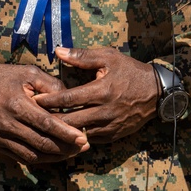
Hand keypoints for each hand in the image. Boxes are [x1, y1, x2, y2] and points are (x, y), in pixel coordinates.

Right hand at [0, 63, 88, 163]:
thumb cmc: (4, 78)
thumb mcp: (28, 73)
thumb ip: (51, 85)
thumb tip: (69, 99)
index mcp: (17, 105)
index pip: (46, 123)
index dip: (65, 133)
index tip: (82, 137)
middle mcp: (8, 124)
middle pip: (41, 142)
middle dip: (65, 147)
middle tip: (84, 146)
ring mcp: (1, 137)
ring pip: (33, 154)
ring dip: (55, 156)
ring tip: (73, 152)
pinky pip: (22, 157)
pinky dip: (40, 159)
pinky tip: (55, 155)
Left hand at [34, 47, 158, 143]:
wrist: (157, 92)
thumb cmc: (130, 71)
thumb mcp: (109, 57)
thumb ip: (83, 56)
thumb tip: (58, 52)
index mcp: (101, 91)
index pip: (68, 99)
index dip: (48, 100)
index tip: (33, 99)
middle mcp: (104, 111)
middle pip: (69, 121)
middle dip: (50, 120)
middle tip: (33, 116)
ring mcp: (109, 126)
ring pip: (77, 134)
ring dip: (62, 131)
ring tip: (46, 126)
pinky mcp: (112, 135)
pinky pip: (89, 139)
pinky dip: (77, 136)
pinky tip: (66, 132)